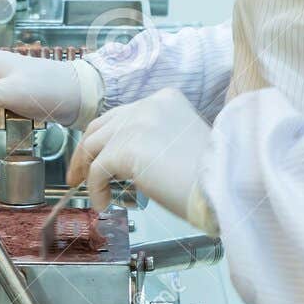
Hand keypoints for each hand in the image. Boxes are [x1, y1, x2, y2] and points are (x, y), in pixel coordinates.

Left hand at [69, 88, 212, 217]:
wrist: (225, 186)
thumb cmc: (211, 176)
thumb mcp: (179, 144)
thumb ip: (152, 140)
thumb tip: (124, 160)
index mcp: (164, 99)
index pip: (121, 115)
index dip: (105, 138)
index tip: (95, 156)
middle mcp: (148, 104)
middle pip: (101, 126)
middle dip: (85, 151)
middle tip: (78, 174)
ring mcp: (136, 123)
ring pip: (93, 146)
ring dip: (85, 170)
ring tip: (85, 190)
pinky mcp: (127, 148)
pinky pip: (97, 171)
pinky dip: (96, 190)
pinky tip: (104, 204)